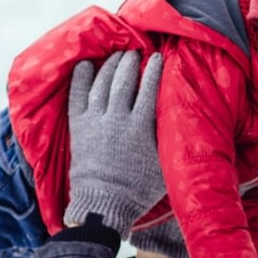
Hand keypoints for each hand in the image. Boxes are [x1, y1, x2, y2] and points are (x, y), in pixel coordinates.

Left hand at [65, 50, 165, 235]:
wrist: (102, 205)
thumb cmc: (137, 191)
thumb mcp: (162, 166)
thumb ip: (167, 140)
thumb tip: (180, 122)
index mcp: (139, 128)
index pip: (149, 89)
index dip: (154, 70)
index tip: (158, 57)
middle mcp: (116, 119)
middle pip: (123, 81)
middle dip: (130, 62)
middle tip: (135, 51)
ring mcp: (95, 121)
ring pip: (102, 84)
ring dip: (110, 66)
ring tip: (117, 55)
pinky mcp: (79, 127)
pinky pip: (78, 96)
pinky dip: (81, 78)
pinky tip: (86, 65)